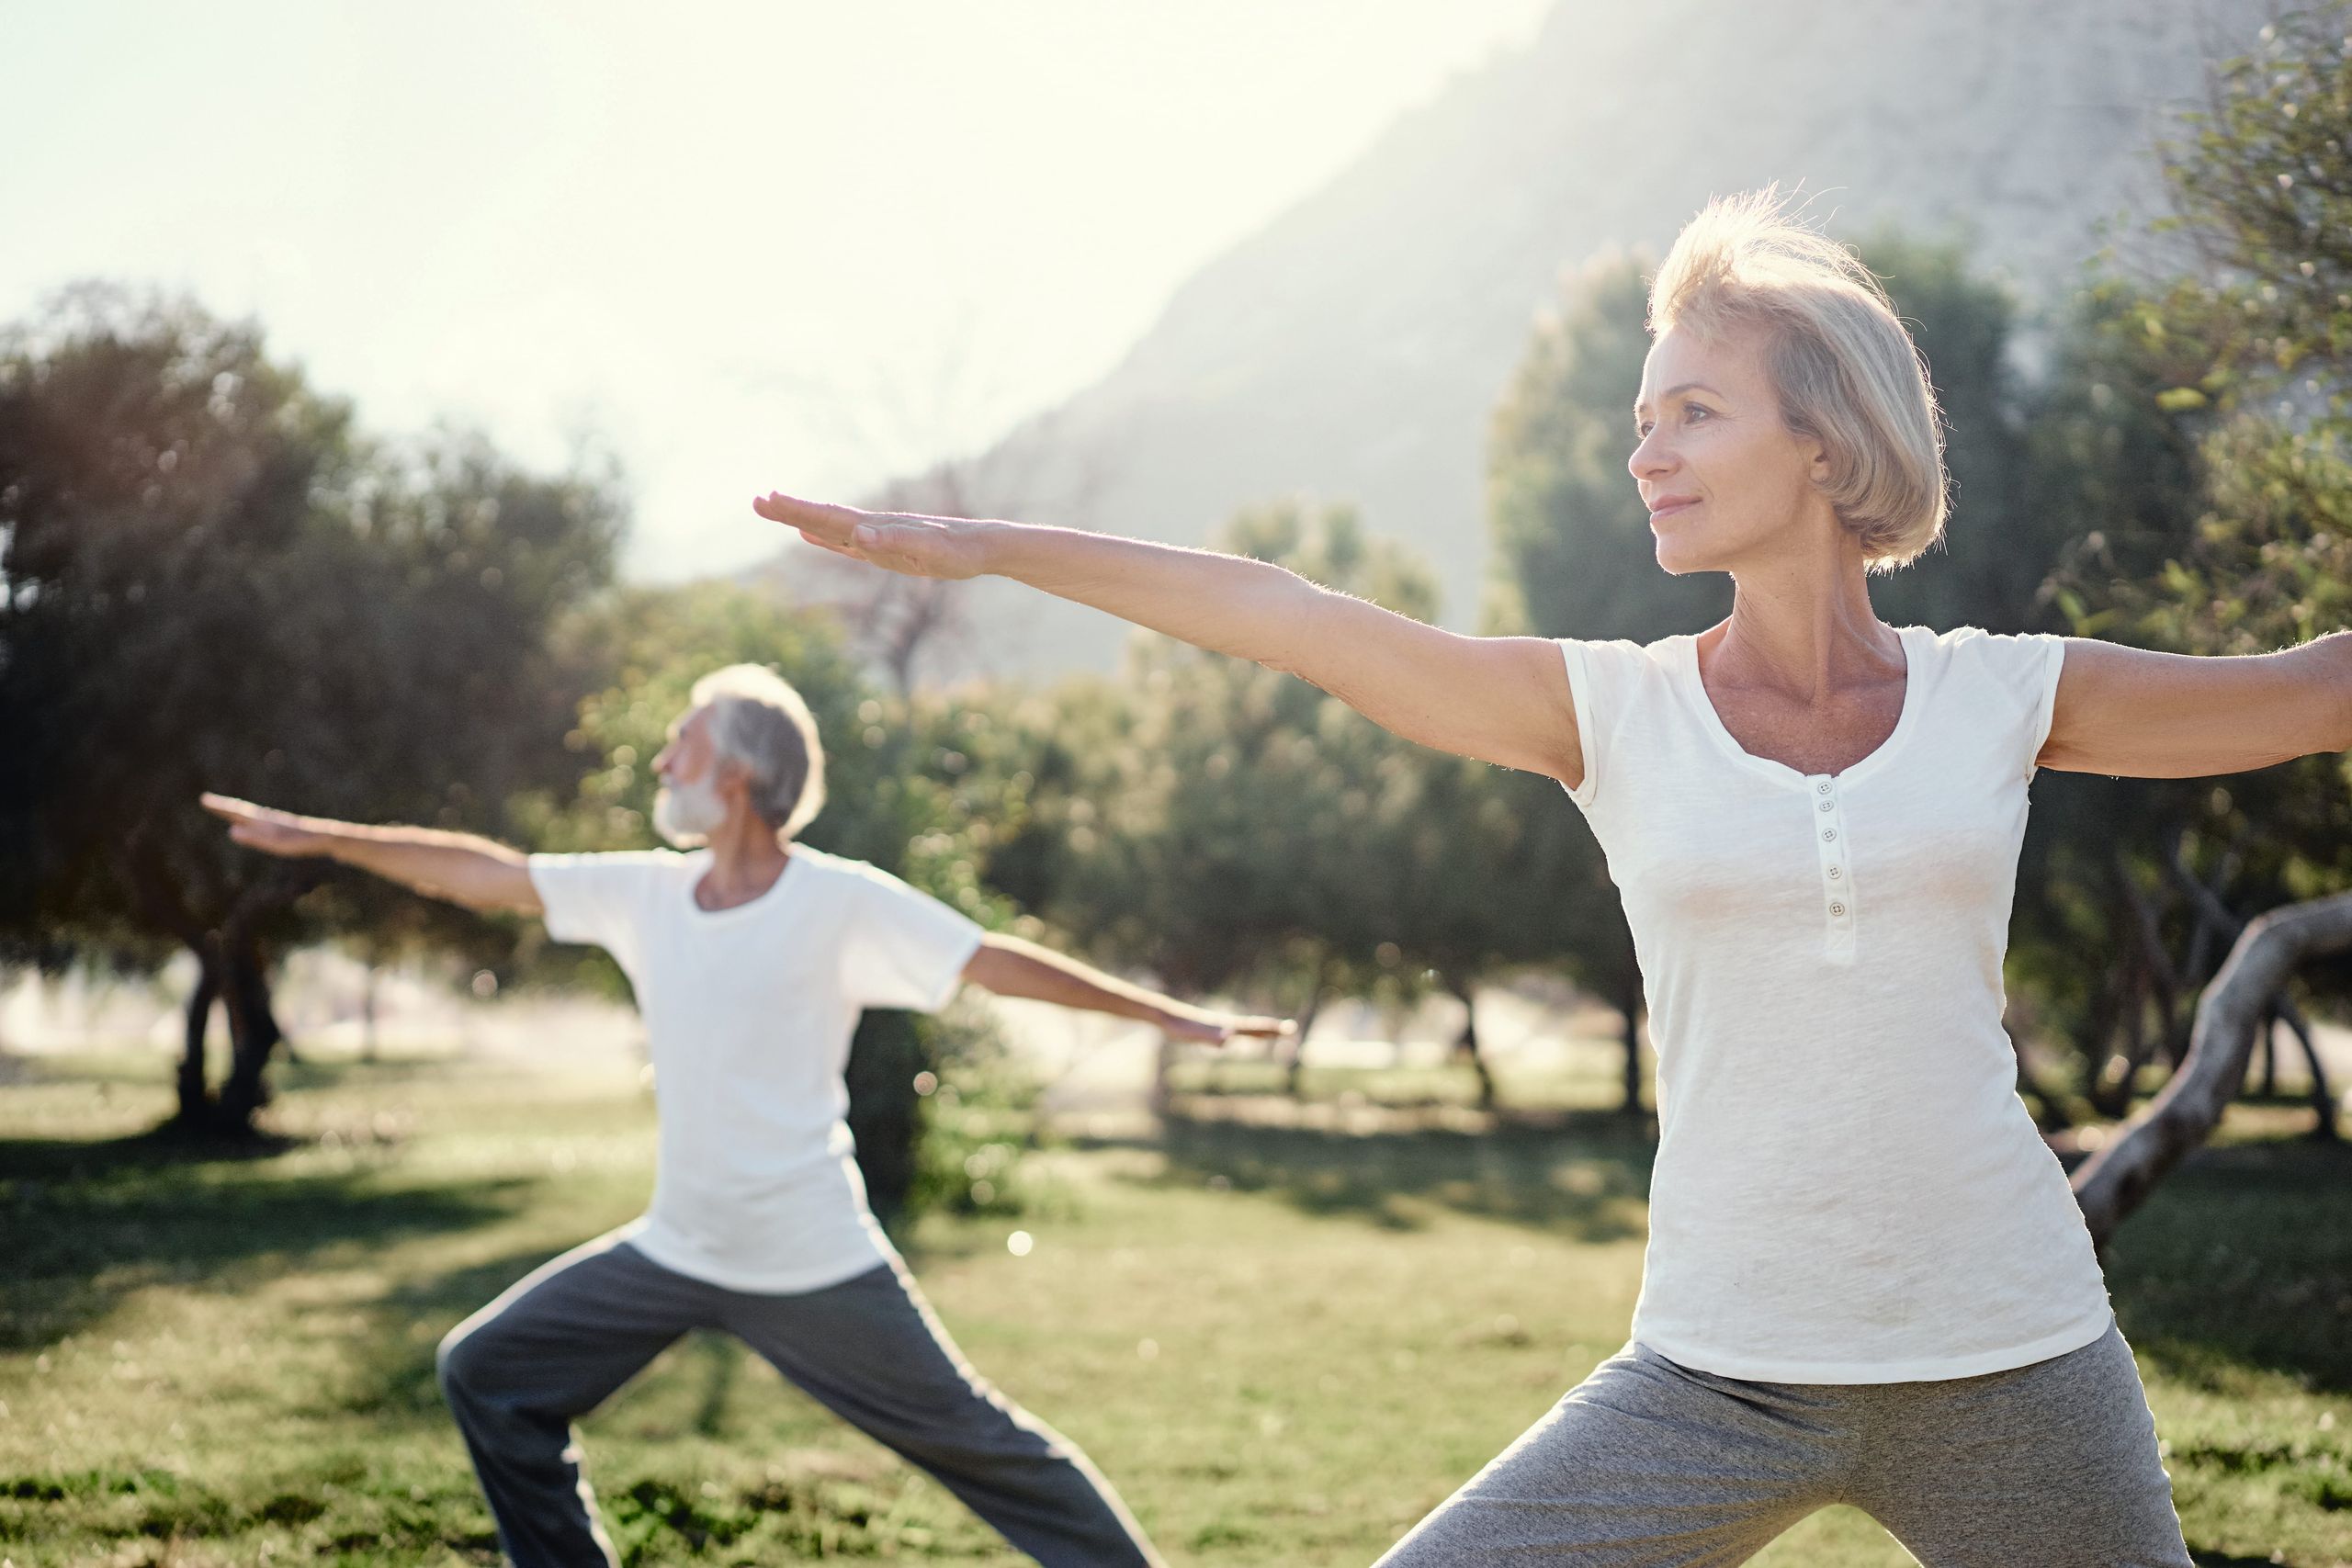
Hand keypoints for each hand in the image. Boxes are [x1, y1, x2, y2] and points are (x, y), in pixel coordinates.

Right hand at [199, 793, 337, 858]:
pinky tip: (255, 825)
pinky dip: (250, 820)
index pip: (236, 811)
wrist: (323, 837)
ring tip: (227, 811)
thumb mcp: (272, 842)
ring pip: (251, 815)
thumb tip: (231, 831)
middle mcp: (266, 819)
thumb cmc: (297, 842)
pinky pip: (260, 822)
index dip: (220, 806)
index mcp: (261, 820)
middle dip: (223, 807)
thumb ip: (253, 837)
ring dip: (236, 813)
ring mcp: (274, 823)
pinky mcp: (282, 829)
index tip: (204, 798)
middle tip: (207, 801)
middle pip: (240, 811)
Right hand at [753, 492, 989, 580]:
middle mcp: (872, 528)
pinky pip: (846, 542)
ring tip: (774, 510)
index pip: (829, 517)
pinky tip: (811, 535)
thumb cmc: (959, 551)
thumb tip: (856, 533)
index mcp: (877, 527)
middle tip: (755, 500)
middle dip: (789, 510)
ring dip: (801, 519)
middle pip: (823, 517)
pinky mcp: (884, 548)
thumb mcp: (928, 550)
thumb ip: (893, 541)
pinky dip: (825, 538)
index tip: (767, 498)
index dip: (797, 510)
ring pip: (830, 527)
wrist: (982, 547)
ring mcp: (876, 536)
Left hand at [1163, 1011, 1297, 1048]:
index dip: (1271, 1029)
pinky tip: (1238, 1035)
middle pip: (1254, 1027)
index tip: (1289, 1028)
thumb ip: (1211, 1036)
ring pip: (1244, 1029)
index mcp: (1227, 1026)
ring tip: (1272, 1032)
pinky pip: (1232, 1032)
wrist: (1166, 1016)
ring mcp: (1219, 1026)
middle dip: (1272, 1029)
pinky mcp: (1210, 1030)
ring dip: (1259, 1031)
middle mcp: (1226, 1024)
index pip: (1254, 1027)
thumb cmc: (1180, 1027)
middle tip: (1291, 1029)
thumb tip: (1229, 1038)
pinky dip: (1242, 1033)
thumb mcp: (1196, 1034)